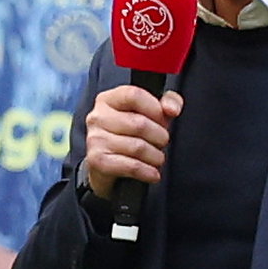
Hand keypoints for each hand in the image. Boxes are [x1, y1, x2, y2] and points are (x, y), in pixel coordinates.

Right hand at [82, 84, 182, 201]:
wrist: (106, 164)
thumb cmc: (129, 134)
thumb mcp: (150, 112)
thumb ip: (167, 102)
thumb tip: (172, 109)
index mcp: (109, 99)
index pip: (134, 95)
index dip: (155, 108)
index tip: (163, 119)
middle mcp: (98, 117)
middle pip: (139, 123)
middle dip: (159, 136)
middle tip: (162, 142)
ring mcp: (95, 139)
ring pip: (137, 147)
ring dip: (155, 156)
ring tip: (157, 158)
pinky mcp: (97, 160)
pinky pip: (131, 166)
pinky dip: (147, 172)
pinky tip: (153, 173)